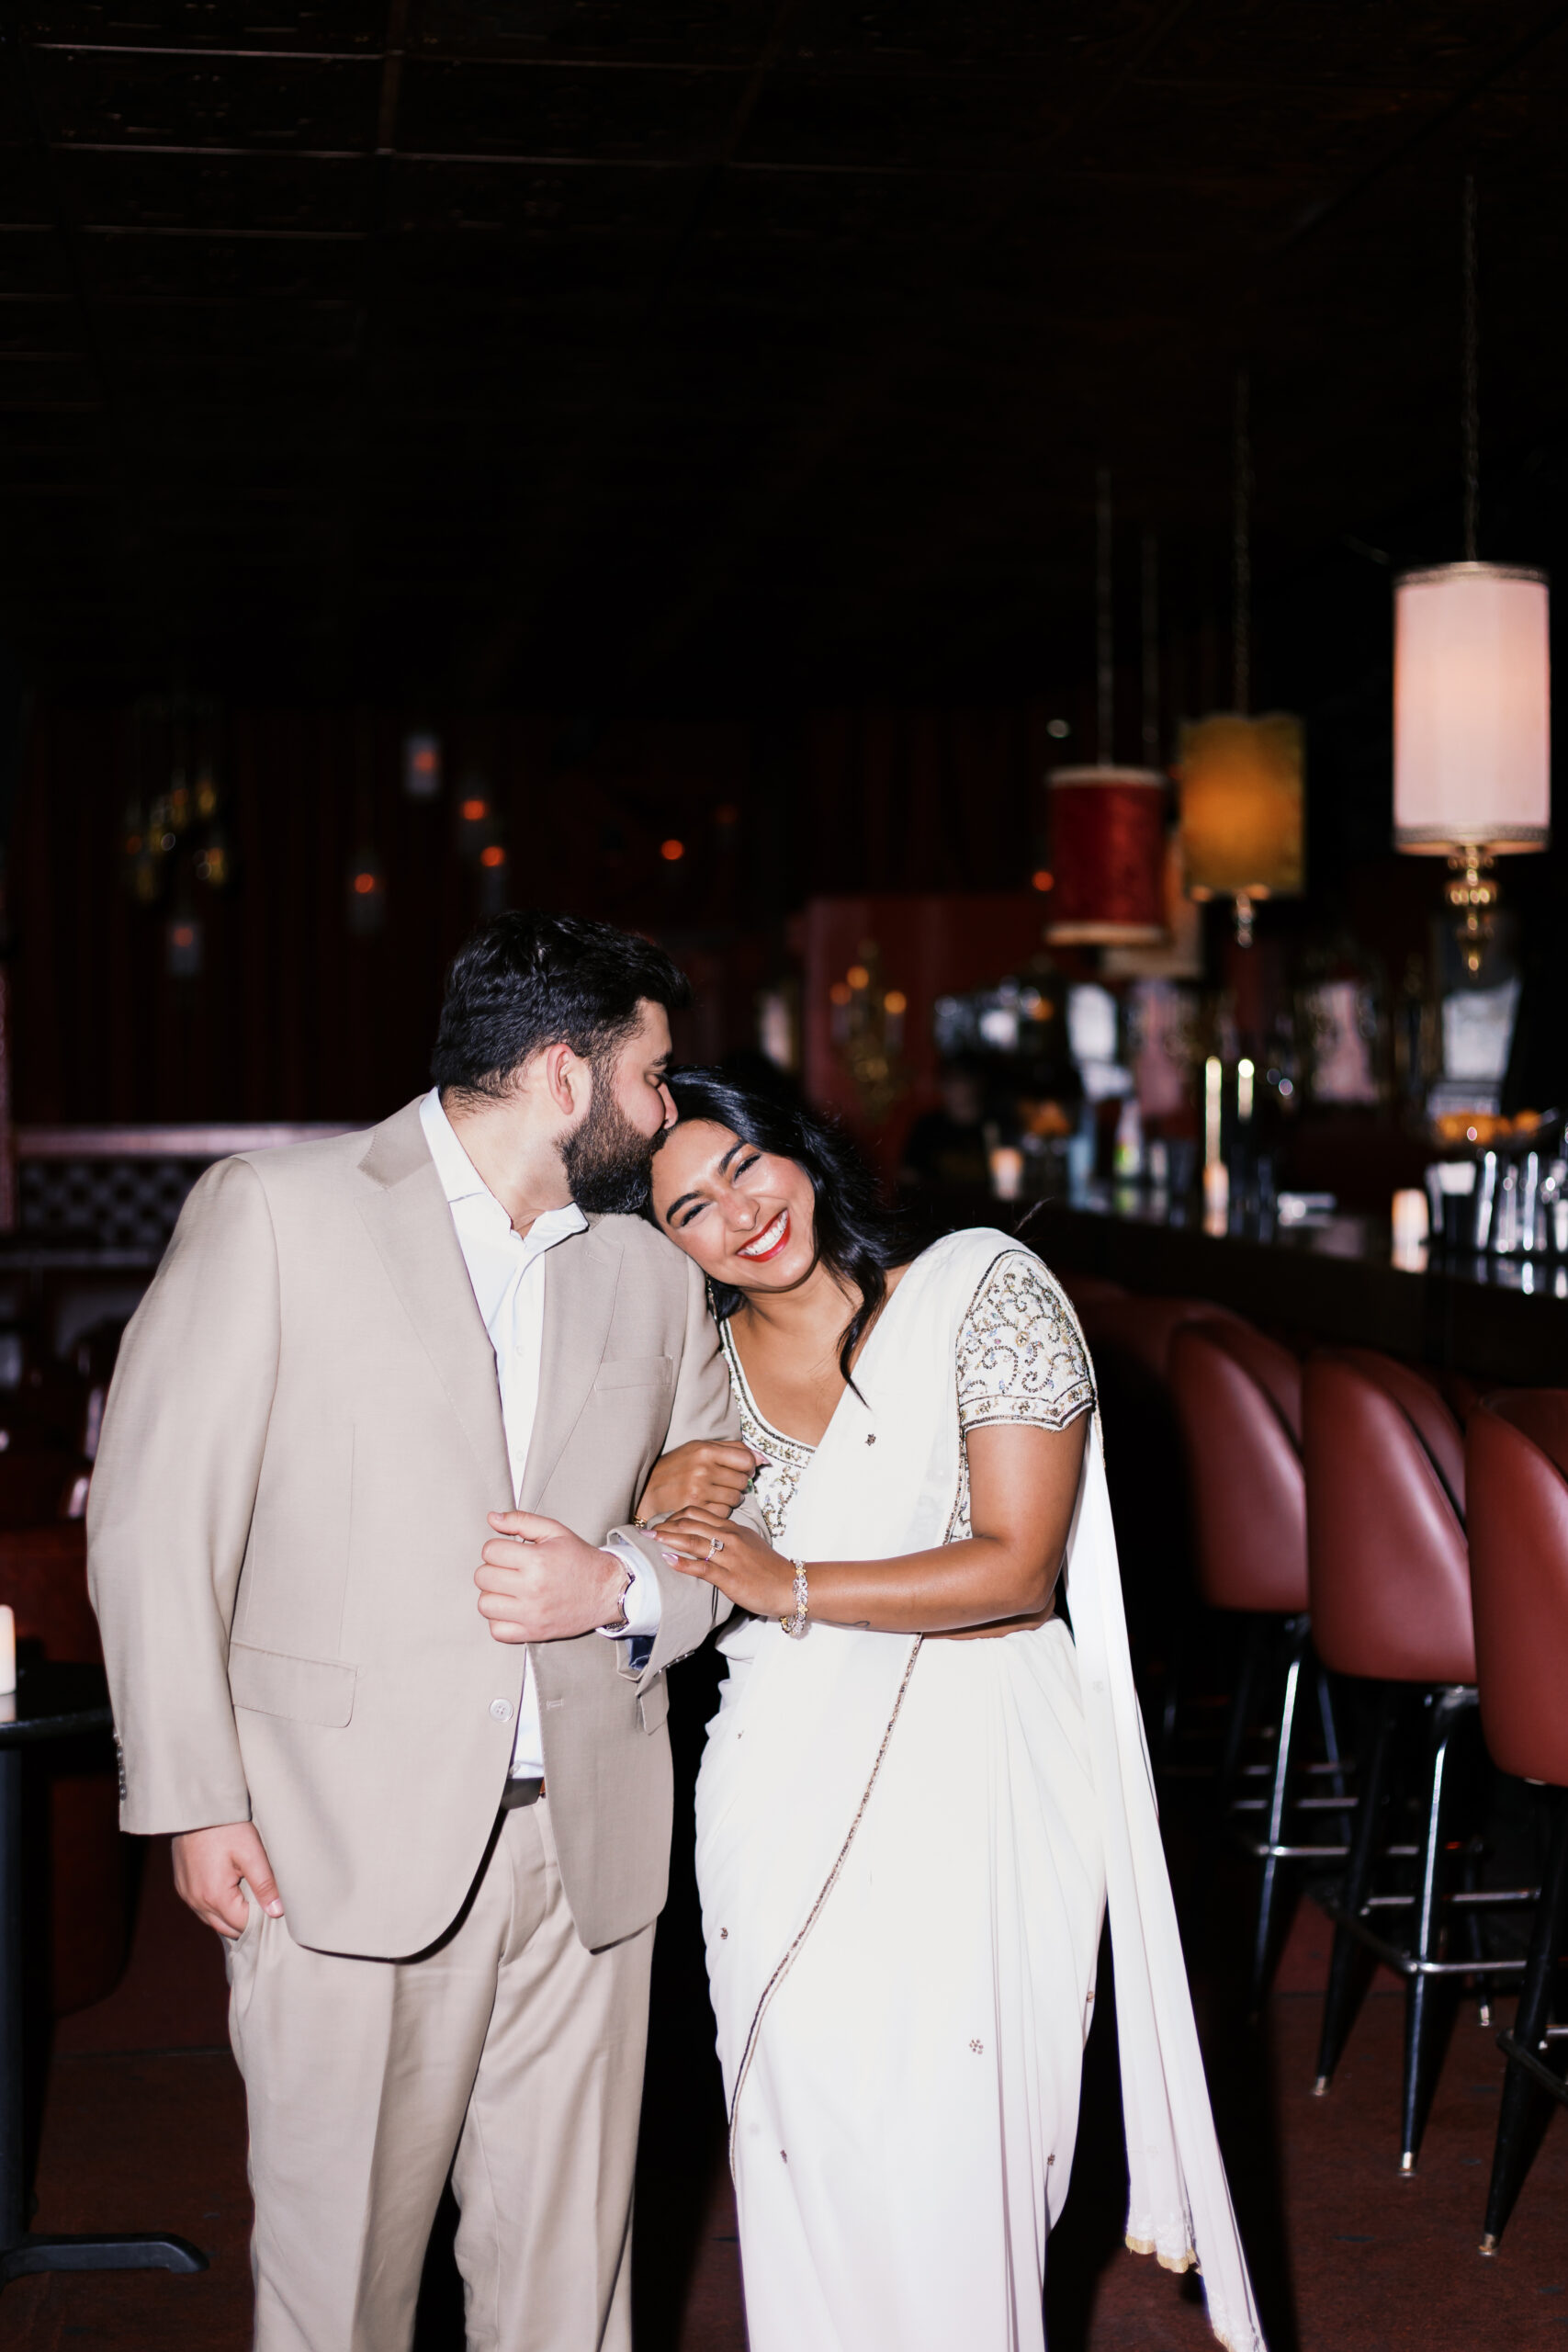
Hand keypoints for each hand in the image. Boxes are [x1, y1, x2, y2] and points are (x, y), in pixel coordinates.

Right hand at [173, 1820, 282, 1939]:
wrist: (196, 1809)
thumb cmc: (225, 1828)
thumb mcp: (251, 1852)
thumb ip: (265, 1884)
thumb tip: (277, 1911)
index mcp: (214, 1896)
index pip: (242, 1925)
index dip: (261, 1919)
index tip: (275, 1907)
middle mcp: (196, 1901)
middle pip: (227, 1928)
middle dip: (247, 1921)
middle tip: (265, 1904)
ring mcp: (187, 1895)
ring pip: (213, 1920)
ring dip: (231, 1916)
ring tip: (250, 1899)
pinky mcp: (183, 1887)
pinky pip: (202, 1908)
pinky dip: (218, 1907)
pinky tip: (231, 1892)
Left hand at [478, 1511, 626, 1642]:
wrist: (608, 1591)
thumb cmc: (580, 1559)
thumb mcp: (555, 1531)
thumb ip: (521, 1521)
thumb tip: (492, 1518)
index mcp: (537, 1560)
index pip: (490, 1551)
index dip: (497, 1549)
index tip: (509, 1552)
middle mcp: (532, 1588)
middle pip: (482, 1577)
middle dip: (492, 1569)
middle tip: (509, 1570)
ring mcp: (532, 1614)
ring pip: (484, 1604)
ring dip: (493, 1595)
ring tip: (509, 1589)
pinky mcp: (533, 1632)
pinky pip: (497, 1630)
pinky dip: (499, 1620)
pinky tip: (512, 1609)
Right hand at [636, 1438, 759, 1523]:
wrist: (647, 1490)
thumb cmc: (677, 1467)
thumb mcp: (699, 1449)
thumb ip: (732, 1449)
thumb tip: (762, 1458)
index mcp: (705, 1450)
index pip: (746, 1459)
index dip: (748, 1466)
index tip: (741, 1469)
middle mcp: (702, 1469)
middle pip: (743, 1480)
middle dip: (738, 1483)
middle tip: (724, 1482)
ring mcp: (699, 1490)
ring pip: (736, 1498)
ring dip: (731, 1498)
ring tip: (716, 1493)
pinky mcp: (696, 1508)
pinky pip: (725, 1512)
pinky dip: (721, 1510)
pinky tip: (709, 1504)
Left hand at [655, 1502, 796, 1619]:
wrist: (791, 1585)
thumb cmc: (769, 1568)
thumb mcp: (750, 1543)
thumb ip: (730, 1536)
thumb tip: (710, 1536)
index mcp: (733, 1528)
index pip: (699, 1513)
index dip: (676, 1515)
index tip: (661, 1521)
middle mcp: (730, 1538)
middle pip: (692, 1524)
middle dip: (666, 1525)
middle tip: (646, 1529)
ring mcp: (730, 1557)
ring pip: (694, 1542)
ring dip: (669, 1539)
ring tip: (651, 1538)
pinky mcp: (730, 1577)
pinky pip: (702, 1568)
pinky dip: (683, 1563)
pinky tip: (667, 1560)